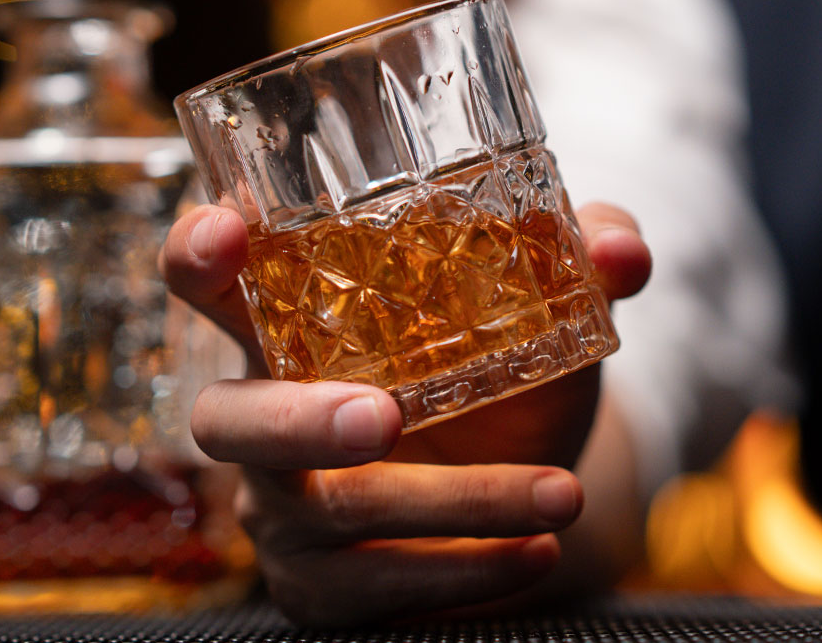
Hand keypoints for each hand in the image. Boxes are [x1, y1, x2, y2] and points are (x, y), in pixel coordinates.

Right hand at [159, 201, 649, 625]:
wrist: (530, 486)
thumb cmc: (505, 376)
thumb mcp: (544, 311)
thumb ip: (577, 262)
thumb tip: (624, 254)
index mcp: (294, 324)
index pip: (208, 282)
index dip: (197, 254)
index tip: (228, 233)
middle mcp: (268, 413)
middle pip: (225, 420)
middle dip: (296, 421)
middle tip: (384, 418)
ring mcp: (286, 509)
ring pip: (330, 513)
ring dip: (453, 504)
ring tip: (559, 494)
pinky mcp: (322, 587)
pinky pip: (374, 588)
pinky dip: (465, 571)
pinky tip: (538, 550)